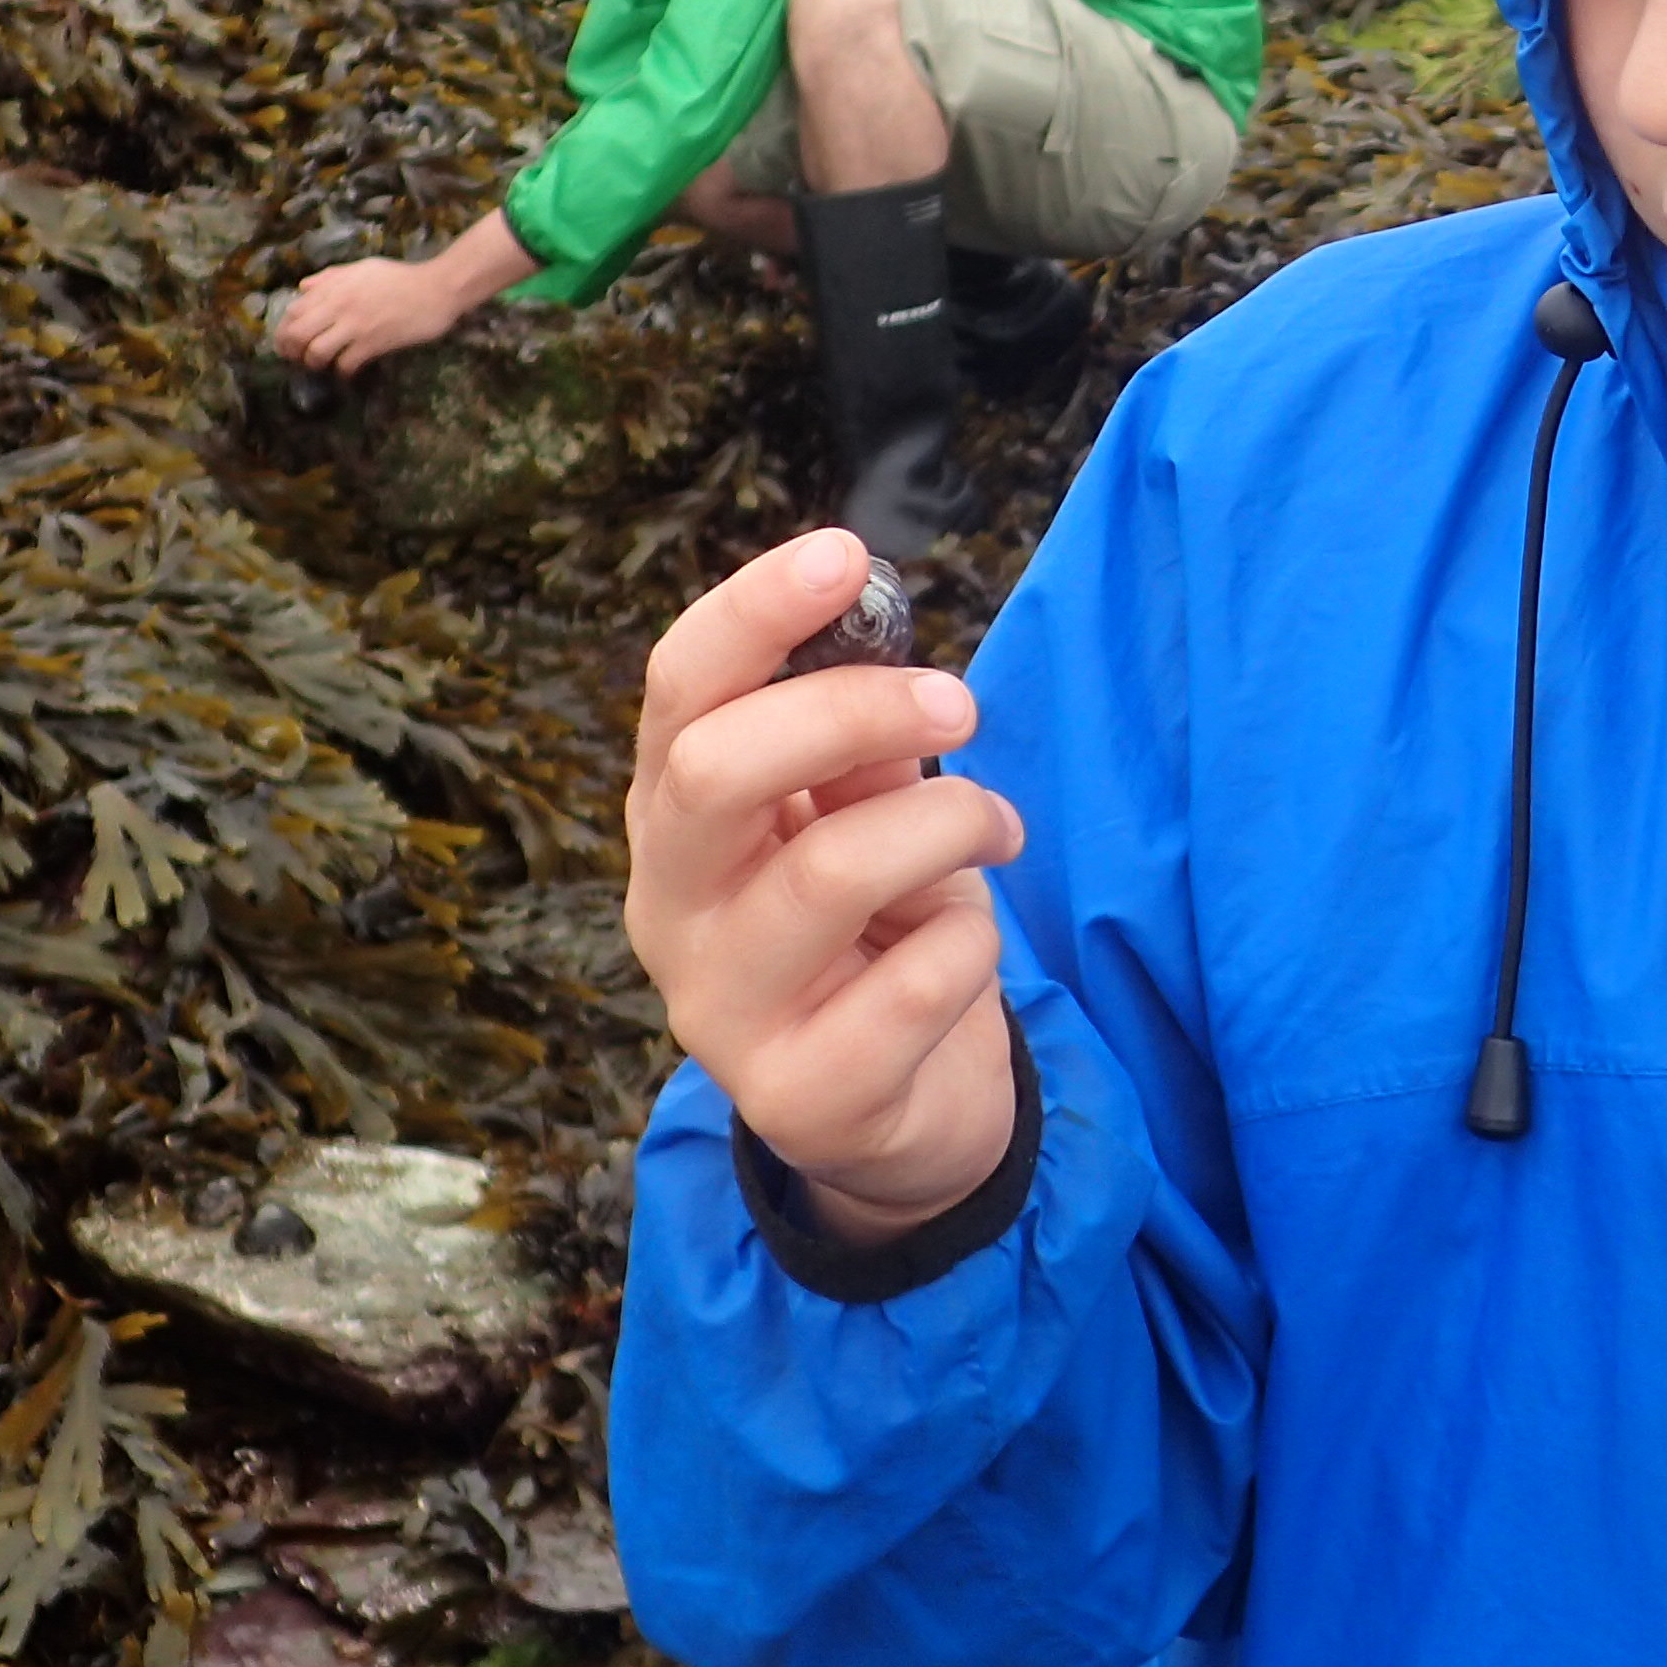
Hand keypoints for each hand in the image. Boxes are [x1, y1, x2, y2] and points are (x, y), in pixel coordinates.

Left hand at [277, 254, 469, 373]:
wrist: (437, 288)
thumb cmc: (400, 277)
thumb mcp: (362, 267)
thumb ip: (330, 277)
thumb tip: (303, 288)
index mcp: (335, 286)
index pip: (293, 311)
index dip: (284, 330)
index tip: (287, 340)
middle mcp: (339, 305)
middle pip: (298, 334)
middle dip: (292, 351)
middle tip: (298, 358)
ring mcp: (356, 325)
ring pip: (317, 352)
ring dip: (315, 363)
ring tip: (323, 364)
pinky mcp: (374, 343)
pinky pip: (345, 364)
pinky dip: (342, 372)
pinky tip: (348, 370)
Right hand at [625, 527, 1023, 1242]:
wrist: (904, 1111)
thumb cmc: (877, 927)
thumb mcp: (861, 815)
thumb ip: (855, 737)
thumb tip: (871, 624)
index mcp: (674, 818)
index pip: (676, 692)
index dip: (752, 611)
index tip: (846, 555)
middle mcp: (670, 911)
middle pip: (717, 772)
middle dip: (853, 711)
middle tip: (959, 704)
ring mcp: (721, 1015)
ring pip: (831, 873)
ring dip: (947, 824)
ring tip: (996, 829)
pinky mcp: (799, 1098)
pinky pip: (916, 980)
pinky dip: (973, 940)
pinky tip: (970, 945)